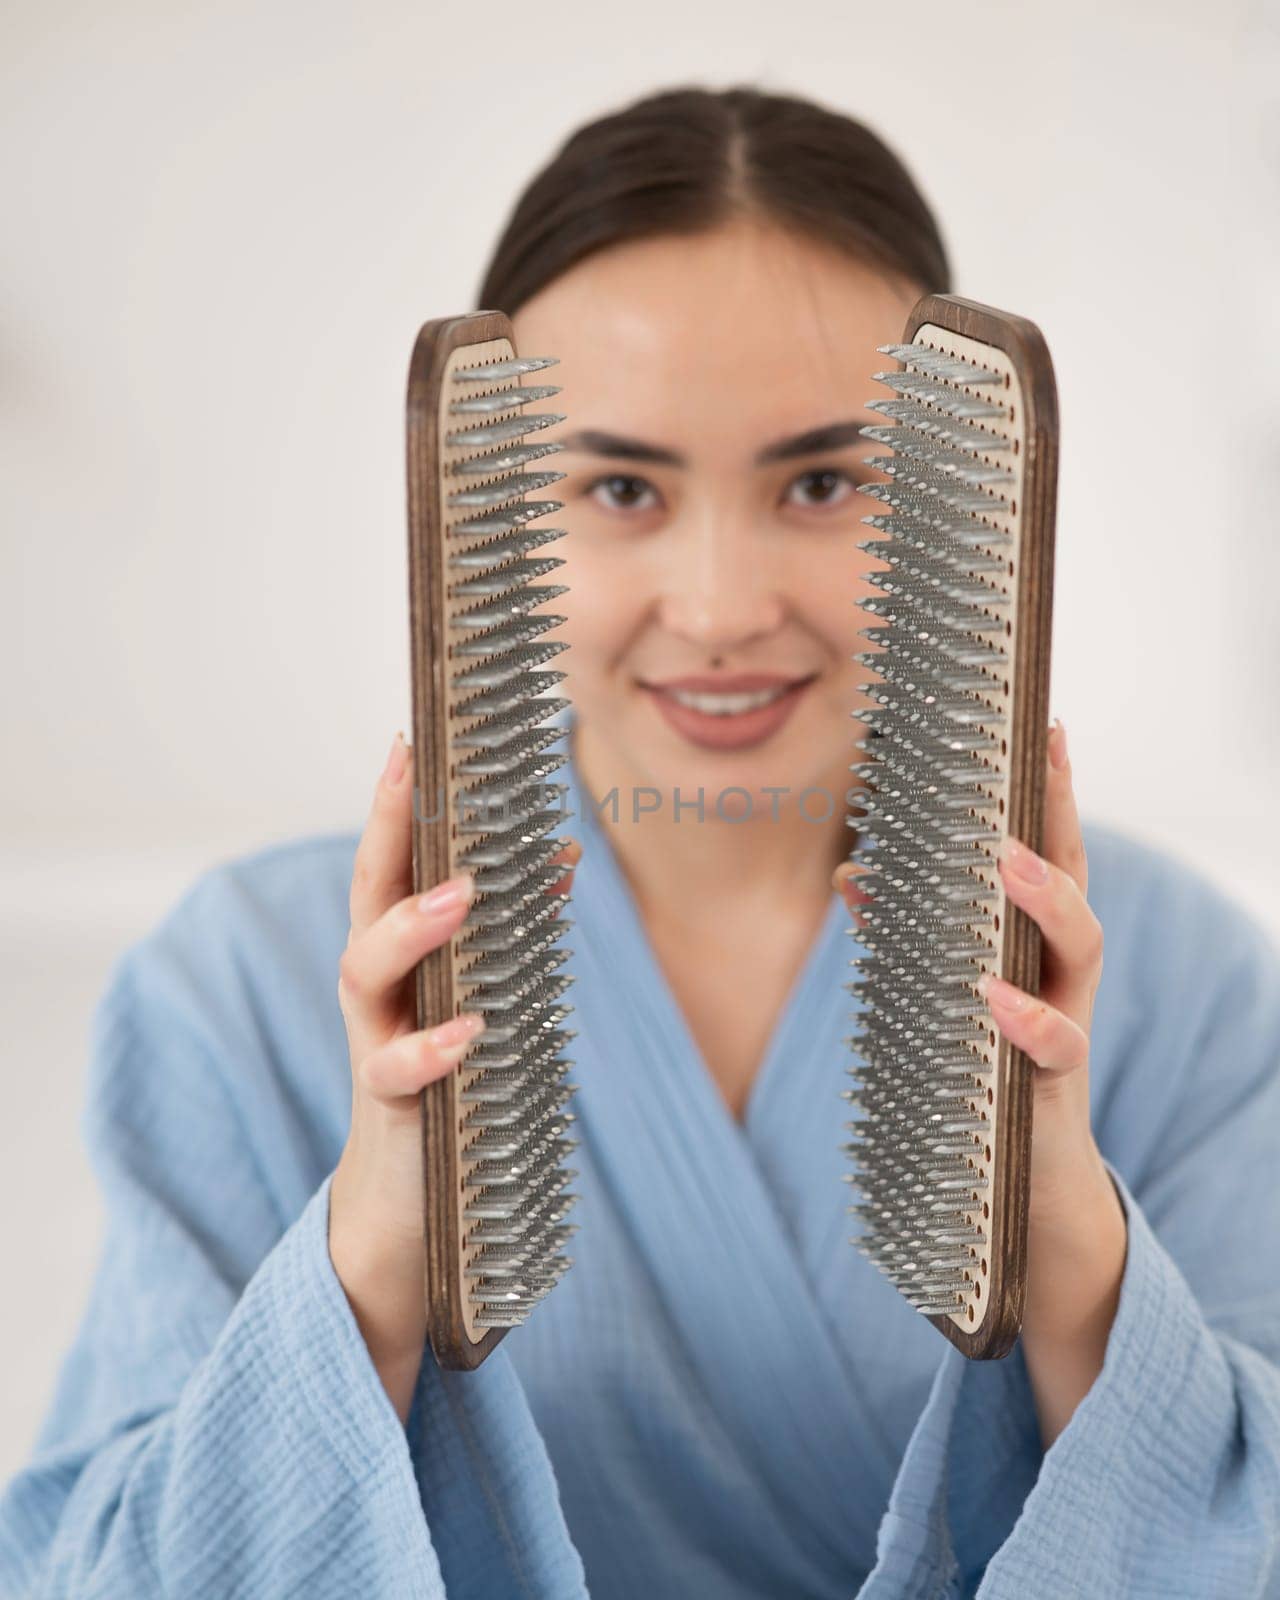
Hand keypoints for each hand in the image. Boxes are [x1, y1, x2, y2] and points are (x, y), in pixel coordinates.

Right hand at [328, 732, 579, 1423]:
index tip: (411, 735)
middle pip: (364, 896)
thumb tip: (560, 857)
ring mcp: (375, 1047)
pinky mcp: (390, 1111)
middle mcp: (376, 992)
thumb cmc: (451, 1088)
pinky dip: (434, 1049)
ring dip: (411, 928)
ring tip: (465, 896)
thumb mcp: (481, 999)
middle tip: (413, 772)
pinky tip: (473, 1031)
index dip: (398, 803)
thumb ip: (514, 933)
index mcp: (401, 959)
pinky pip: (400, 1074)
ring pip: (364, 972)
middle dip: (386, 832)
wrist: (411, 1217)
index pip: (393, 864)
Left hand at [834, 718, 1127, 1446]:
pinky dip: (1023, 1022)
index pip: (1048, 854)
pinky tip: (991, 998)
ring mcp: (1064, 1032)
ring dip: (1048, 902)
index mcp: (1034, 948)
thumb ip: (901, 936)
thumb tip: (852, 872)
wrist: (1027, 1206)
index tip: (1044, 723)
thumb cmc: (982, 1081)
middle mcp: (1061, 979)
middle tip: (1045, 757)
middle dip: (1063, 817)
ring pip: (1082, 953)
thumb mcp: (941, 1000)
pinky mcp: (1048, 1095)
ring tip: (1009, 863)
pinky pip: (1052, 1054)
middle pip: (1077, 882)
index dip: (1049, 792)